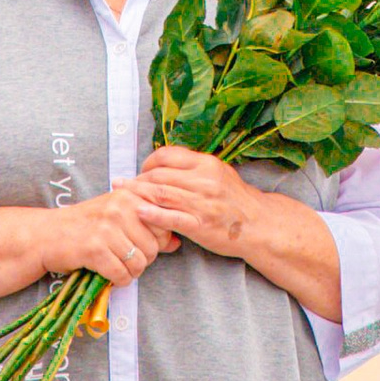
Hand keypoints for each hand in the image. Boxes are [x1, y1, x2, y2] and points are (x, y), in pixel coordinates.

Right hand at [39, 189, 175, 284]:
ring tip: (116, 266)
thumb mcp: (118, 217)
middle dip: (143, 259)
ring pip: (140, 263)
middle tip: (123, 258)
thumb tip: (177, 242)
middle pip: (154, 247)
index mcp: (129, 196)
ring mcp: (106, 228)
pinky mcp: (94, 249)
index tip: (138, 243)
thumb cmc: (86, 226)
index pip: (163, 224)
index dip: (156, 240)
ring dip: (130, 272)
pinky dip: (118, 280)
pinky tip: (108, 274)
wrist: (47, 235)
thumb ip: (149, 227)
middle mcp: (119, 208)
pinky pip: (122, 274)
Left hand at [131, 146, 256, 257]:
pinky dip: (151, 214)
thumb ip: (194, 168)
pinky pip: (170, 217)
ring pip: (161, 193)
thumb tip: (165, 163)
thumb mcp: (218, 173)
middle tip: (124, 186)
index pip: (167, 155)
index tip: (141, 171)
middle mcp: (203, 180)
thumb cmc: (235, 200)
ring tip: (120, 196)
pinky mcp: (200, 225)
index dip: (148, 162)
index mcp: (207, 164)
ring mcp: (201, 203)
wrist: (258, 224)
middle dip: (138, 180)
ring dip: (137, 194)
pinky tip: (138, 212)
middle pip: (159, 174)